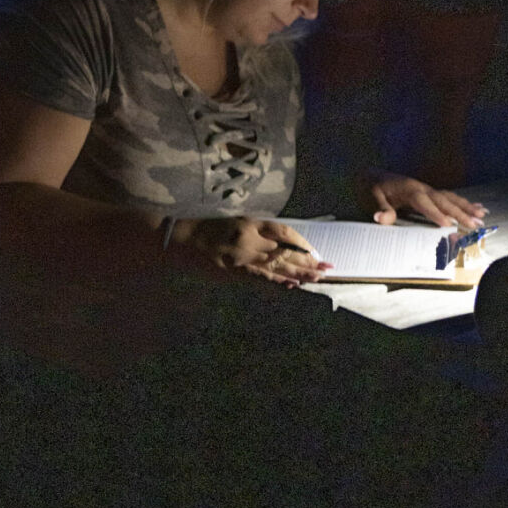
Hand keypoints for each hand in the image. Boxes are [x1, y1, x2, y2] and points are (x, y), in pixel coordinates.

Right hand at [171, 215, 332, 286]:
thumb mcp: (233, 223)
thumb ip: (255, 233)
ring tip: (318, 279)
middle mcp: (251, 236)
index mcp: (251, 221)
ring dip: (299, 273)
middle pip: (286, 250)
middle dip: (308, 261)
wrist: (181, 239)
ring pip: (278, 265)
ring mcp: (243, 254)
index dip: (303, 243)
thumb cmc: (206, 230)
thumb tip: (279, 247)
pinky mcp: (234, 270)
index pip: (285, 232)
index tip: (315, 253)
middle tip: (327, 269)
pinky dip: (277, 282)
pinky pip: (260, 277)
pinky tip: (291, 286)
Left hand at [368, 172, 485, 230]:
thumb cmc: (373, 189)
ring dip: (466, 207)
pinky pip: (449, 197)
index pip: (424, 202)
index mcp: (408, 189)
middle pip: (443, 200)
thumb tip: (381, 218)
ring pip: (450, 198)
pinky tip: (478, 208)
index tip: (447, 225)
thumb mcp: (371, 198)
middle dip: (459, 212)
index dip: (435, 213)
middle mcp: (422, 188)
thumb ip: (380, 208)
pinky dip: (464, 203)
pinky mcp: (430, 193)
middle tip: (475, 224)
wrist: (373, 176)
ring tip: (482, 216)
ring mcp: (427, 189)